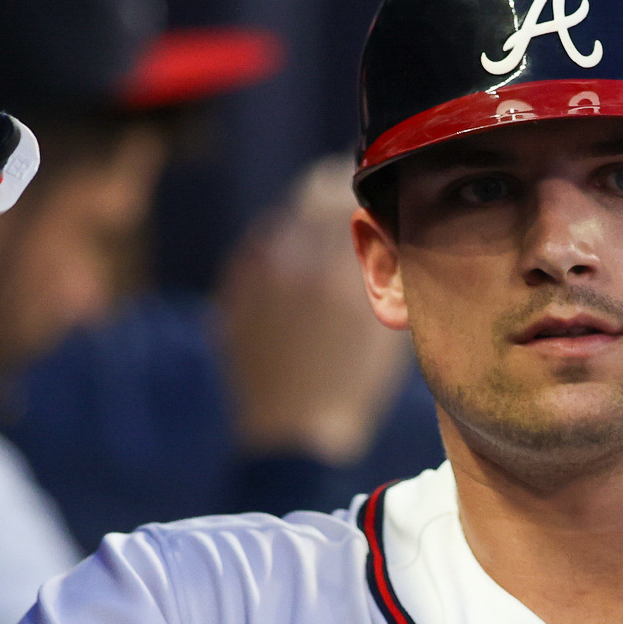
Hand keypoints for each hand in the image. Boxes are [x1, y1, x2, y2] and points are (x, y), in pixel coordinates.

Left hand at [221, 159, 411, 463]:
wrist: (295, 433)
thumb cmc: (354, 387)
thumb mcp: (388, 327)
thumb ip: (387, 271)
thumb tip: (385, 228)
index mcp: (337, 270)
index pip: (346, 192)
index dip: (359, 190)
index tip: (370, 196)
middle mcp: (293, 262)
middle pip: (312, 195)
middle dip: (331, 201)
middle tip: (346, 213)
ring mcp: (257, 276)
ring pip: (283, 221)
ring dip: (303, 228)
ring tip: (319, 254)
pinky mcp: (234, 293)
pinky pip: (257, 251)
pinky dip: (276, 255)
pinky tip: (291, 278)